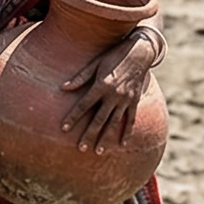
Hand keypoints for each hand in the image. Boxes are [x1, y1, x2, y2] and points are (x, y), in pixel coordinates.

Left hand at [58, 31, 159, 152]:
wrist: (140, 52)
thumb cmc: (114, 55)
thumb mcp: (95, 63)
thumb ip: (80, 77)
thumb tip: (63, 88)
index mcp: (101, 85)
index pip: (83, 105)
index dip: (73, 117)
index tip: (64, 129)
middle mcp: (113, 95)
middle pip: (98, 119)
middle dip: (89, 134)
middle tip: (81, 148)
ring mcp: (125, 99)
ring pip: (114, 123)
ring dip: (106, 138)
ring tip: (99, 151)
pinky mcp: (135, 101)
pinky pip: (130, 119)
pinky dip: (127, 132)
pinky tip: (122, 144)